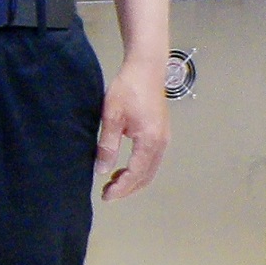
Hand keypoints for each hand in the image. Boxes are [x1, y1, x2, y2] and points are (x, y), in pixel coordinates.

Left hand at [97, 56, 172, 201]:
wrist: (146, 69)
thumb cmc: (127, 89)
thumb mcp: (112, 116)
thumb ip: (107, 144)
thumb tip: (101, 170)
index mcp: (150, 141)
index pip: (136, 173)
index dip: (121, 188)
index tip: (106, 196)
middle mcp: (161, 143)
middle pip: (147, 176)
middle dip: (128, 188)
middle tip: (107, 194)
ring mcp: (164, 138)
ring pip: (150, 169)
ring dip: (133, 180)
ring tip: (113, 183)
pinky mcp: (161, 133)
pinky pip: (151, 160)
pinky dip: (138, 169)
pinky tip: (123, 168)